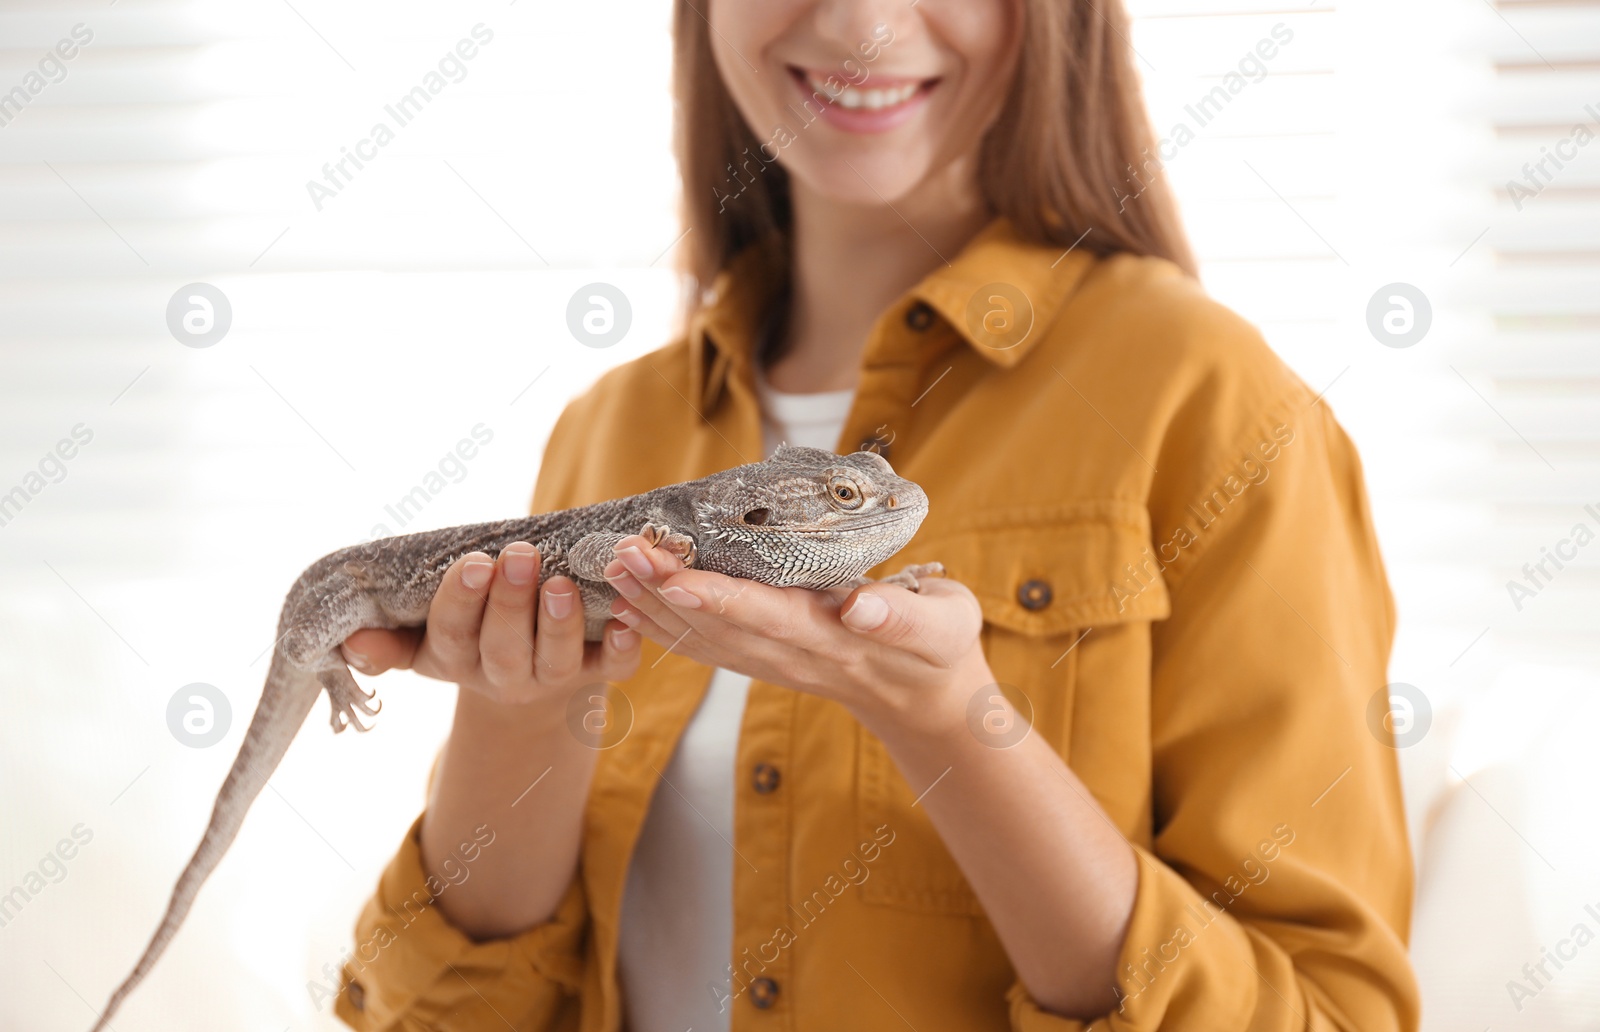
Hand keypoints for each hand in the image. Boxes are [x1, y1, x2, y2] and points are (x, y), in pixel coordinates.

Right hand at [340, 541, 641, 705]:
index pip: (451, 634)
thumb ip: (388, 641)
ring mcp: (553, 678)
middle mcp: (504, 677)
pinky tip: (629, 616)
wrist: (527, 673)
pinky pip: (615, 670)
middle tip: (520, 555)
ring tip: (561, 581)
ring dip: (559, 622)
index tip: (474, 562)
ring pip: (556, 661)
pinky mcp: (599, 673)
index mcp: (455, 660)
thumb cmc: (470, 631)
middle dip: (511, 602)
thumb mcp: (423, 637)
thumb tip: (350, 642)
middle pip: (504, 648)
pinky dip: (626, 646)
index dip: (462, 600)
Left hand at [602, 534, 990, 736]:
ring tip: (613, 569)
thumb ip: (905, 617)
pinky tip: (631, 602)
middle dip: (667, 594)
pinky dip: (665, 627)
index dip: (721, 600)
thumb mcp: (945, 626)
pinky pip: (707, 649)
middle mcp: (796, 656)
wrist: (930, 700)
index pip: (770, 618)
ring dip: (655, 608)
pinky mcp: (766, 661)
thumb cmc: (942, 646)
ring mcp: (776, 664)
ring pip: (705, 641)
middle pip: (722, 628)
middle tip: (622, 554)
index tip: (675, 578)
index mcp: (837, 639)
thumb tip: (860, 606)